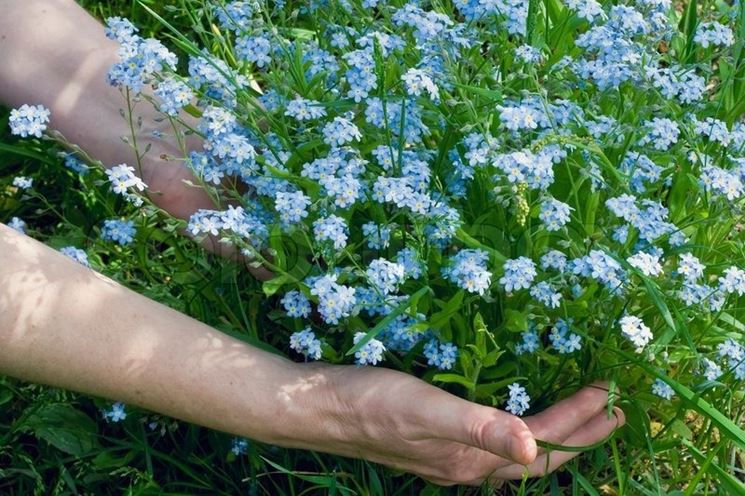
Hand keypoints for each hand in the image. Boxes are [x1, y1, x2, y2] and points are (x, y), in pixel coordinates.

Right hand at [289, 364, 623, 486]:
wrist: (322, 408)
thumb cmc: (372, 403)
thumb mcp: (427, 410)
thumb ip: (479, 428)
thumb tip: (533, 449)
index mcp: (470, 460)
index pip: (540, 443)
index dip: (578, 421)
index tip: (609, 395)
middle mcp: (466, 466)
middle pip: (537, 458)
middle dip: (580, 437)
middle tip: (615, 413)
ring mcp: (450, 457)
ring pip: (516, 452)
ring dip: (552, 433)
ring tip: (579, 414)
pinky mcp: (435, 442)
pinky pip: (494, 442)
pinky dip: (519, 429)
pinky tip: (514, 414)